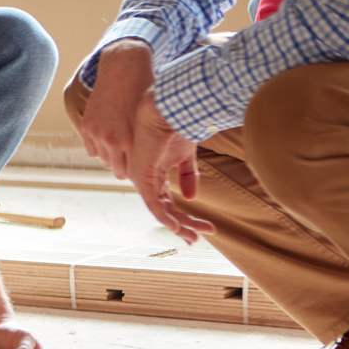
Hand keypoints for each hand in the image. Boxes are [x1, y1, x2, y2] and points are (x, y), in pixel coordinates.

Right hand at [82, 40, 153, 177]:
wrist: (124, 70)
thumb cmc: (144, 93)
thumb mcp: (149, 121)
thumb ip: (144, 143)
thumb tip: (143, 163)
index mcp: (132, 141)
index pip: (130, 173)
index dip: (135, 170)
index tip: (140, 165)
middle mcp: (113, 141)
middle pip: (116, 170)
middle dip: (123, 165)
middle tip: (131, 157)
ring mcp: (97, 134)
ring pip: (103, 160)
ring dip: (111, 156)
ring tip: (121, 145)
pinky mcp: (87, 127)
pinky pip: (91, 149)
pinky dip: (99, 146)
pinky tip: (109, 136)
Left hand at [131, 90, 216, 243]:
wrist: (169, 110)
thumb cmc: (176, 126)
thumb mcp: (185, 156)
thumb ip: (188, 176)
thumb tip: (191, 198)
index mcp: (156, 176)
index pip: (169, 203)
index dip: (185, 218)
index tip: (205, 228)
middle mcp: (147, 181)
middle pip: (166, 211)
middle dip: (185, 226)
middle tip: (199, 238)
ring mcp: (144, 181)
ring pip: (162, 212)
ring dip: (180, 225)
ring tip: (195, 236)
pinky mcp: (143, 178)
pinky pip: (155, 205)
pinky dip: (167, 217)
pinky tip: (178, 227)